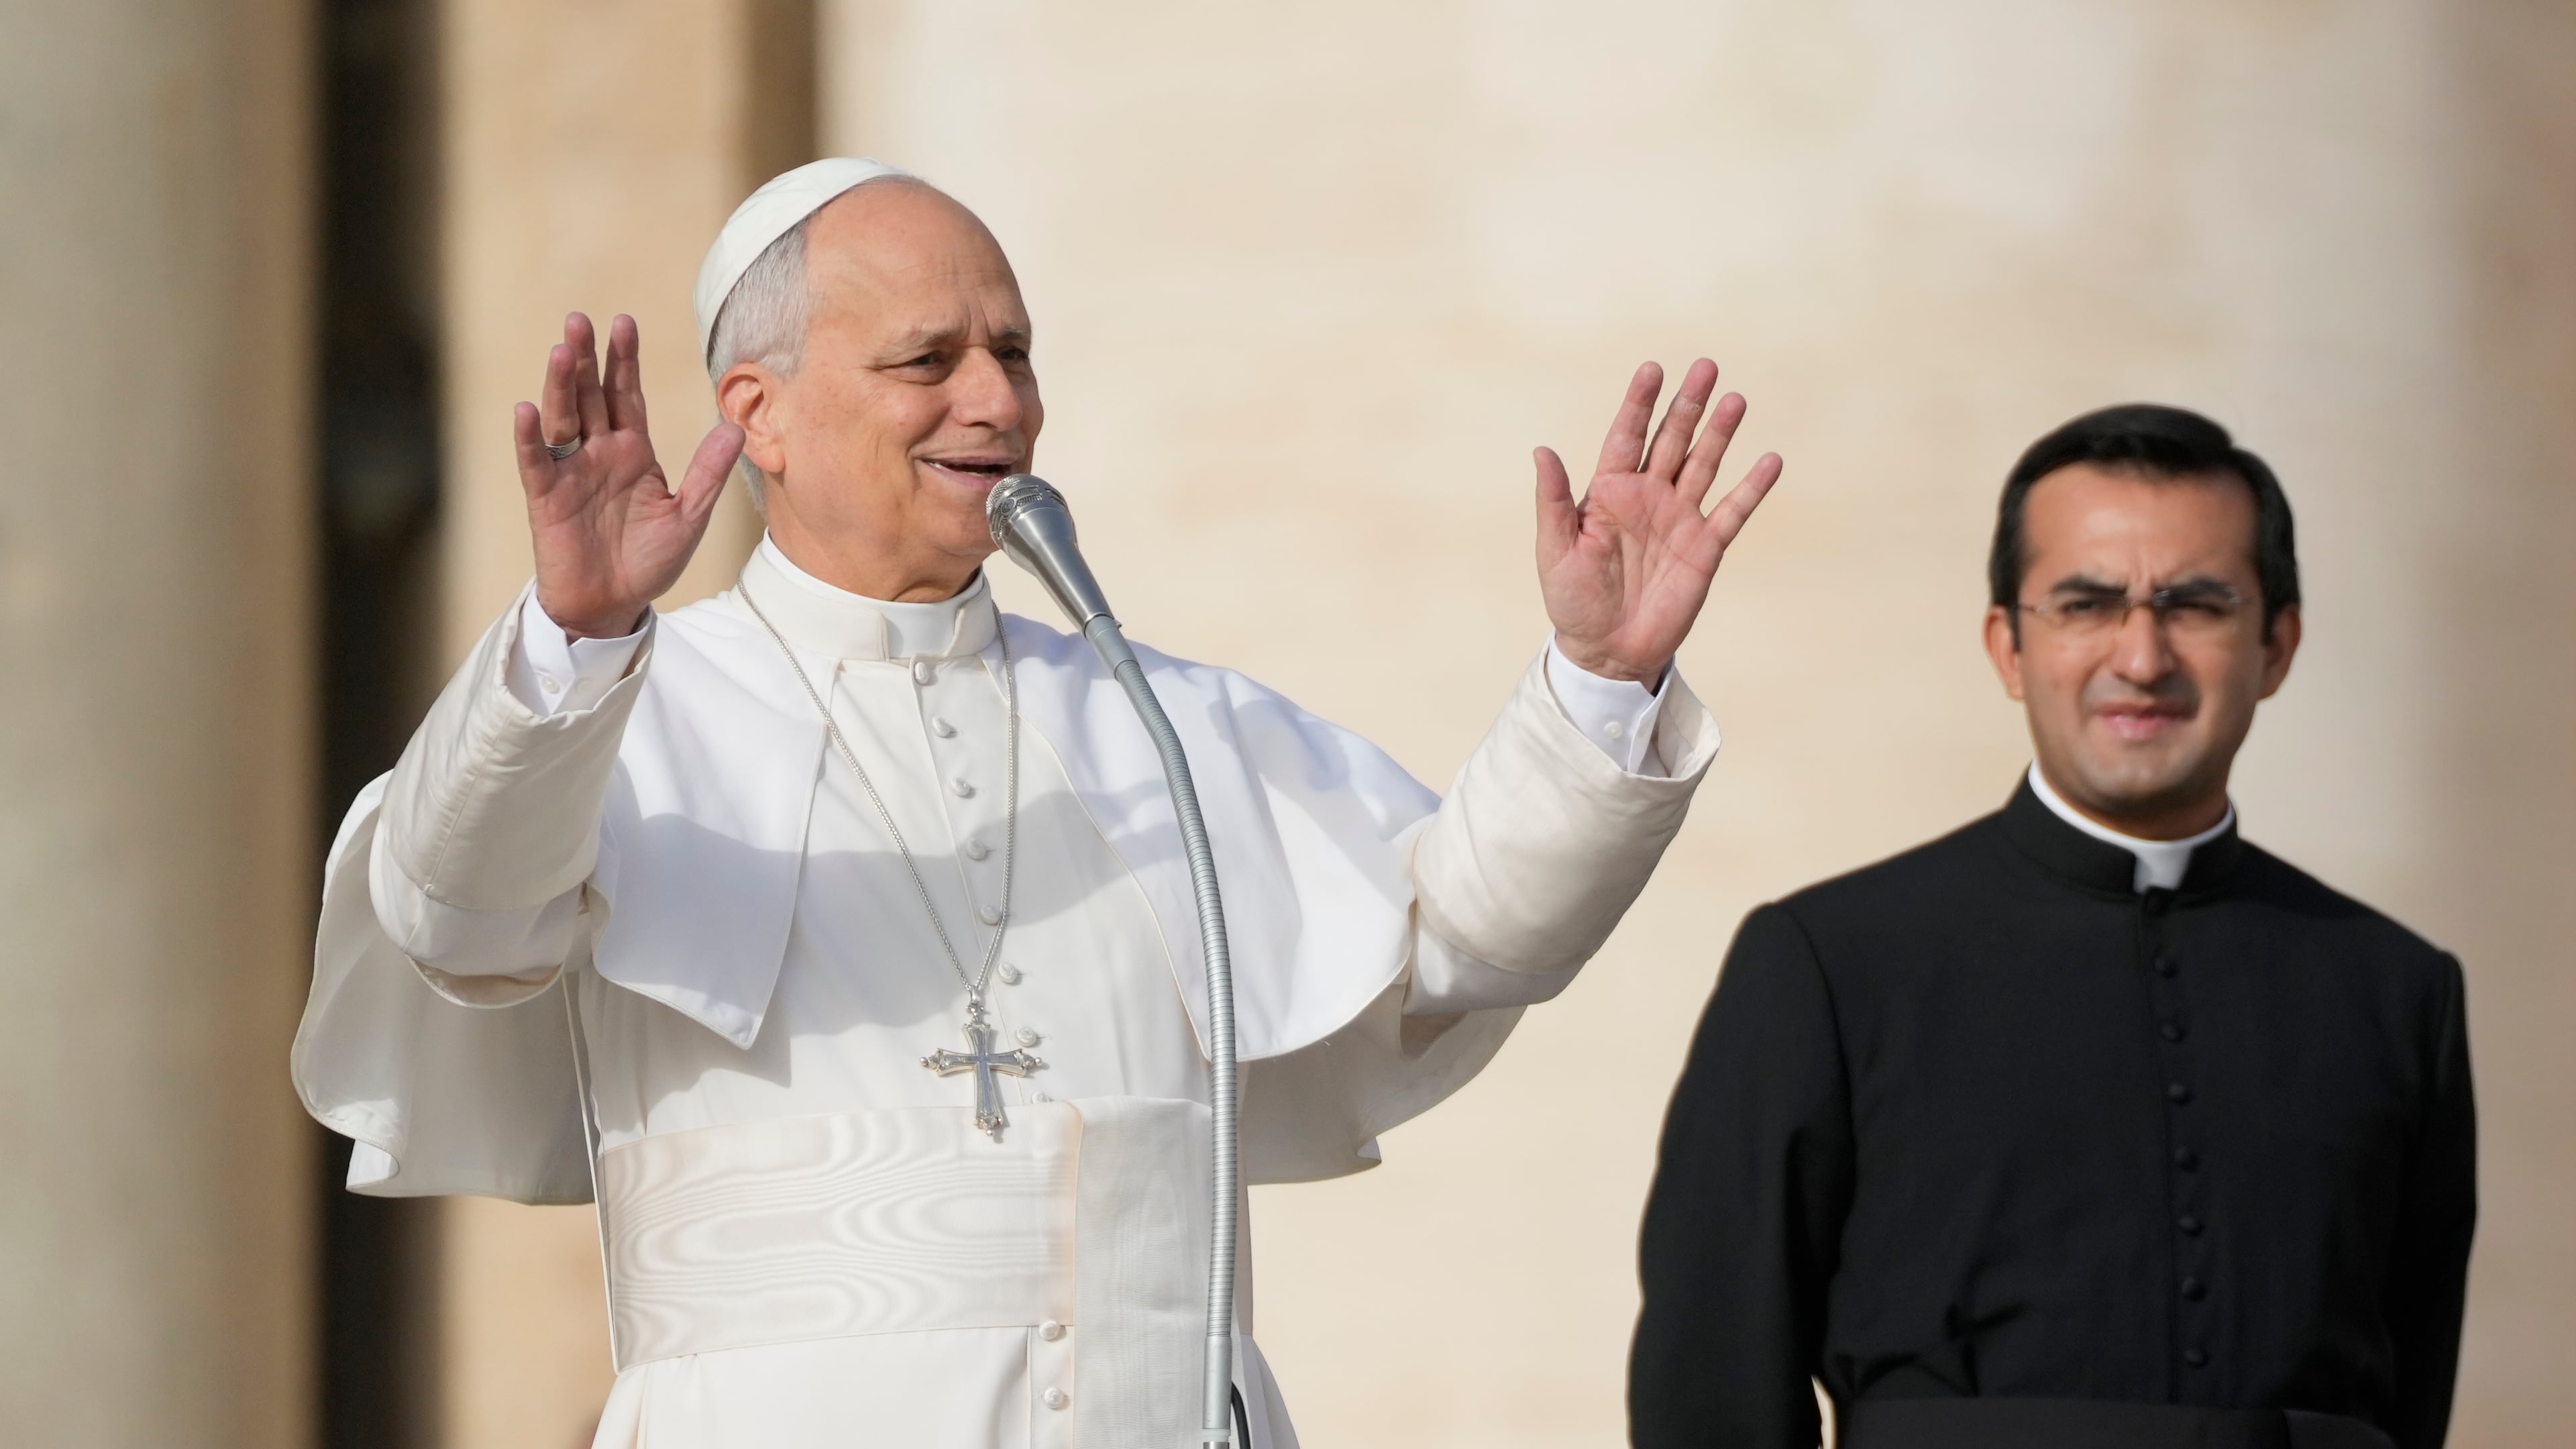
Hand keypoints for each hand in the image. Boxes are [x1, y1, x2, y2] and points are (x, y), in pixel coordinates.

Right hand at [515, 312, 743, 639]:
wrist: (613, 605)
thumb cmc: (649, 562)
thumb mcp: (688, 516)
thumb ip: (708, 473)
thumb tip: (736, 428)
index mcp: (633, 451)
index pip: (627, 395)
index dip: (624, 361)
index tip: (624, 322)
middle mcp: (599, 453)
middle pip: (590, 396)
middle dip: (587, 359)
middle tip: (580, 320)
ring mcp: (570, 472)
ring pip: (562, 418)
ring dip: (560, 386)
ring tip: (563, 351)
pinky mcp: (547, 498)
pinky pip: (535, 462)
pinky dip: (529, 438)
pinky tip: (526, 410)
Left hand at [1536, 359, 1781, 681]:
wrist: (1607, 651)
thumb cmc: (1573, 601)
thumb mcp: (1555, 550)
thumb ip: (1554, 500)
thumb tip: (1541, 450)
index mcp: (1609, 492)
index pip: (1627, 436)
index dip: (1639, 403)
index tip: (1652, 368)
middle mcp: (1648, 497)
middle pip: (1672, 439)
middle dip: (1688, 404)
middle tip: (1706, 366)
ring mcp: (1679, 519)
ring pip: (1703, 464)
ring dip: (1720, 433)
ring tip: (1736, 399)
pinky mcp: (1705, 547)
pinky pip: (1733, 510)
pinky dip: (1752, 487)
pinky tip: (1770, 460)